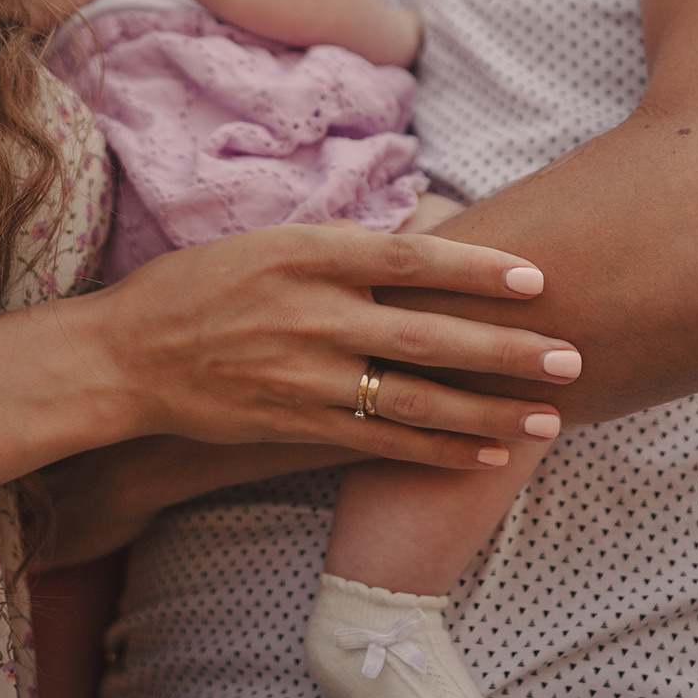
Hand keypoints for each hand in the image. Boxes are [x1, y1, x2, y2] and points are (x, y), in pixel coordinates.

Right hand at [76, 223, 580, 469]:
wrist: (126, 356)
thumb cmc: (198, 286)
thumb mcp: (266, 242)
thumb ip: (340, 250)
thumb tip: (423, 245)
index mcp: (306, 255)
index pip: (410, 259)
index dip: (476, 269)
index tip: (535, 277)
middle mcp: (311, 314)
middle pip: (428, 334)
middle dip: (506, 349)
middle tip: (571, 355)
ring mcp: (303, 376)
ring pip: (414, 400)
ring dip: (487, 411)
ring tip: (548, 416)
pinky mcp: (294, 425)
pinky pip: (379, 444)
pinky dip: (437, 452)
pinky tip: (486, 455)